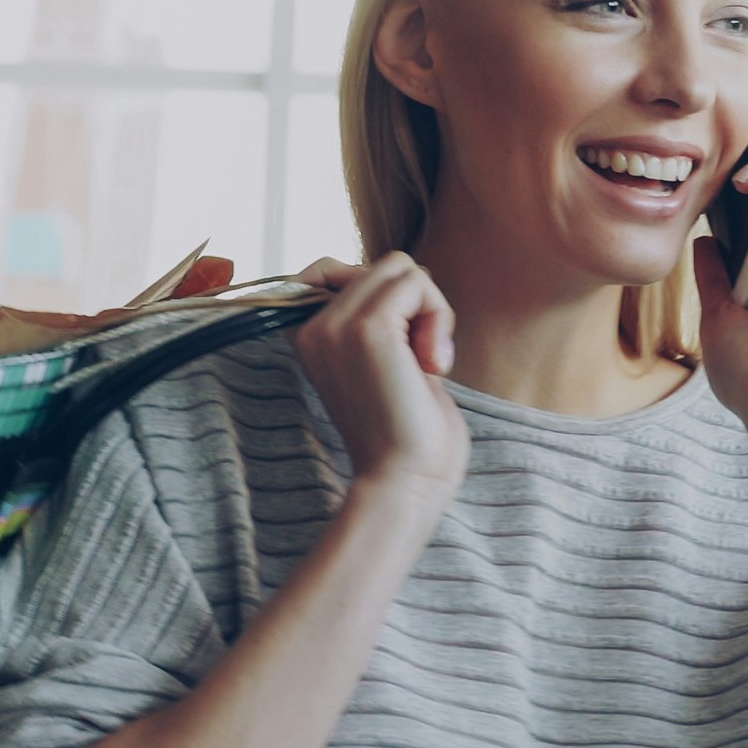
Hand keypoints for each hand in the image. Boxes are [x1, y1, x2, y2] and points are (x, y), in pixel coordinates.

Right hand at [290, 254, 469, 503]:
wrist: (406, 481)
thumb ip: (382, 317)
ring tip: (426, 362)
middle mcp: (312, 327)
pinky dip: (439, 316)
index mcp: (307, 336)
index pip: (333, 268)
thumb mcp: (386, 361)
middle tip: (421, 360)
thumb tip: (406, 273)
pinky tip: (433, 364)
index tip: (400, 346)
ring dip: (431, 310)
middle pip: (381, 266)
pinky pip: (416, 281)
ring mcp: (335, 326)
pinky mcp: (368, 329)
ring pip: (402, 268)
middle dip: (417, 305)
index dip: (382, 294)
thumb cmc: (408, 431)